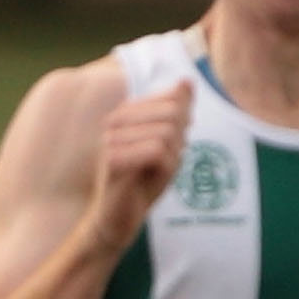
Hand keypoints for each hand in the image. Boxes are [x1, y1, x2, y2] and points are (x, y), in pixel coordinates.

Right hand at [92, 80, 192, 246]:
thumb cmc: (143, 181)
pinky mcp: (114, 159)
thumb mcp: (167, 143)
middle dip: (179, 142)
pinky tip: (152, 178)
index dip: (183, 125)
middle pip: (172, 115)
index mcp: (126, 112)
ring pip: (166, 134)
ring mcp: (111, 138)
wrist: (120, 217)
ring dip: (172, 157)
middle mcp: (115, 120)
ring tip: (157, 171)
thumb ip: (177, 112)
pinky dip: (164, 167)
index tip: (173, 146)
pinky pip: (156, 152)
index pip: (172, 101)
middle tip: (165, 162)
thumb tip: (187, 81)